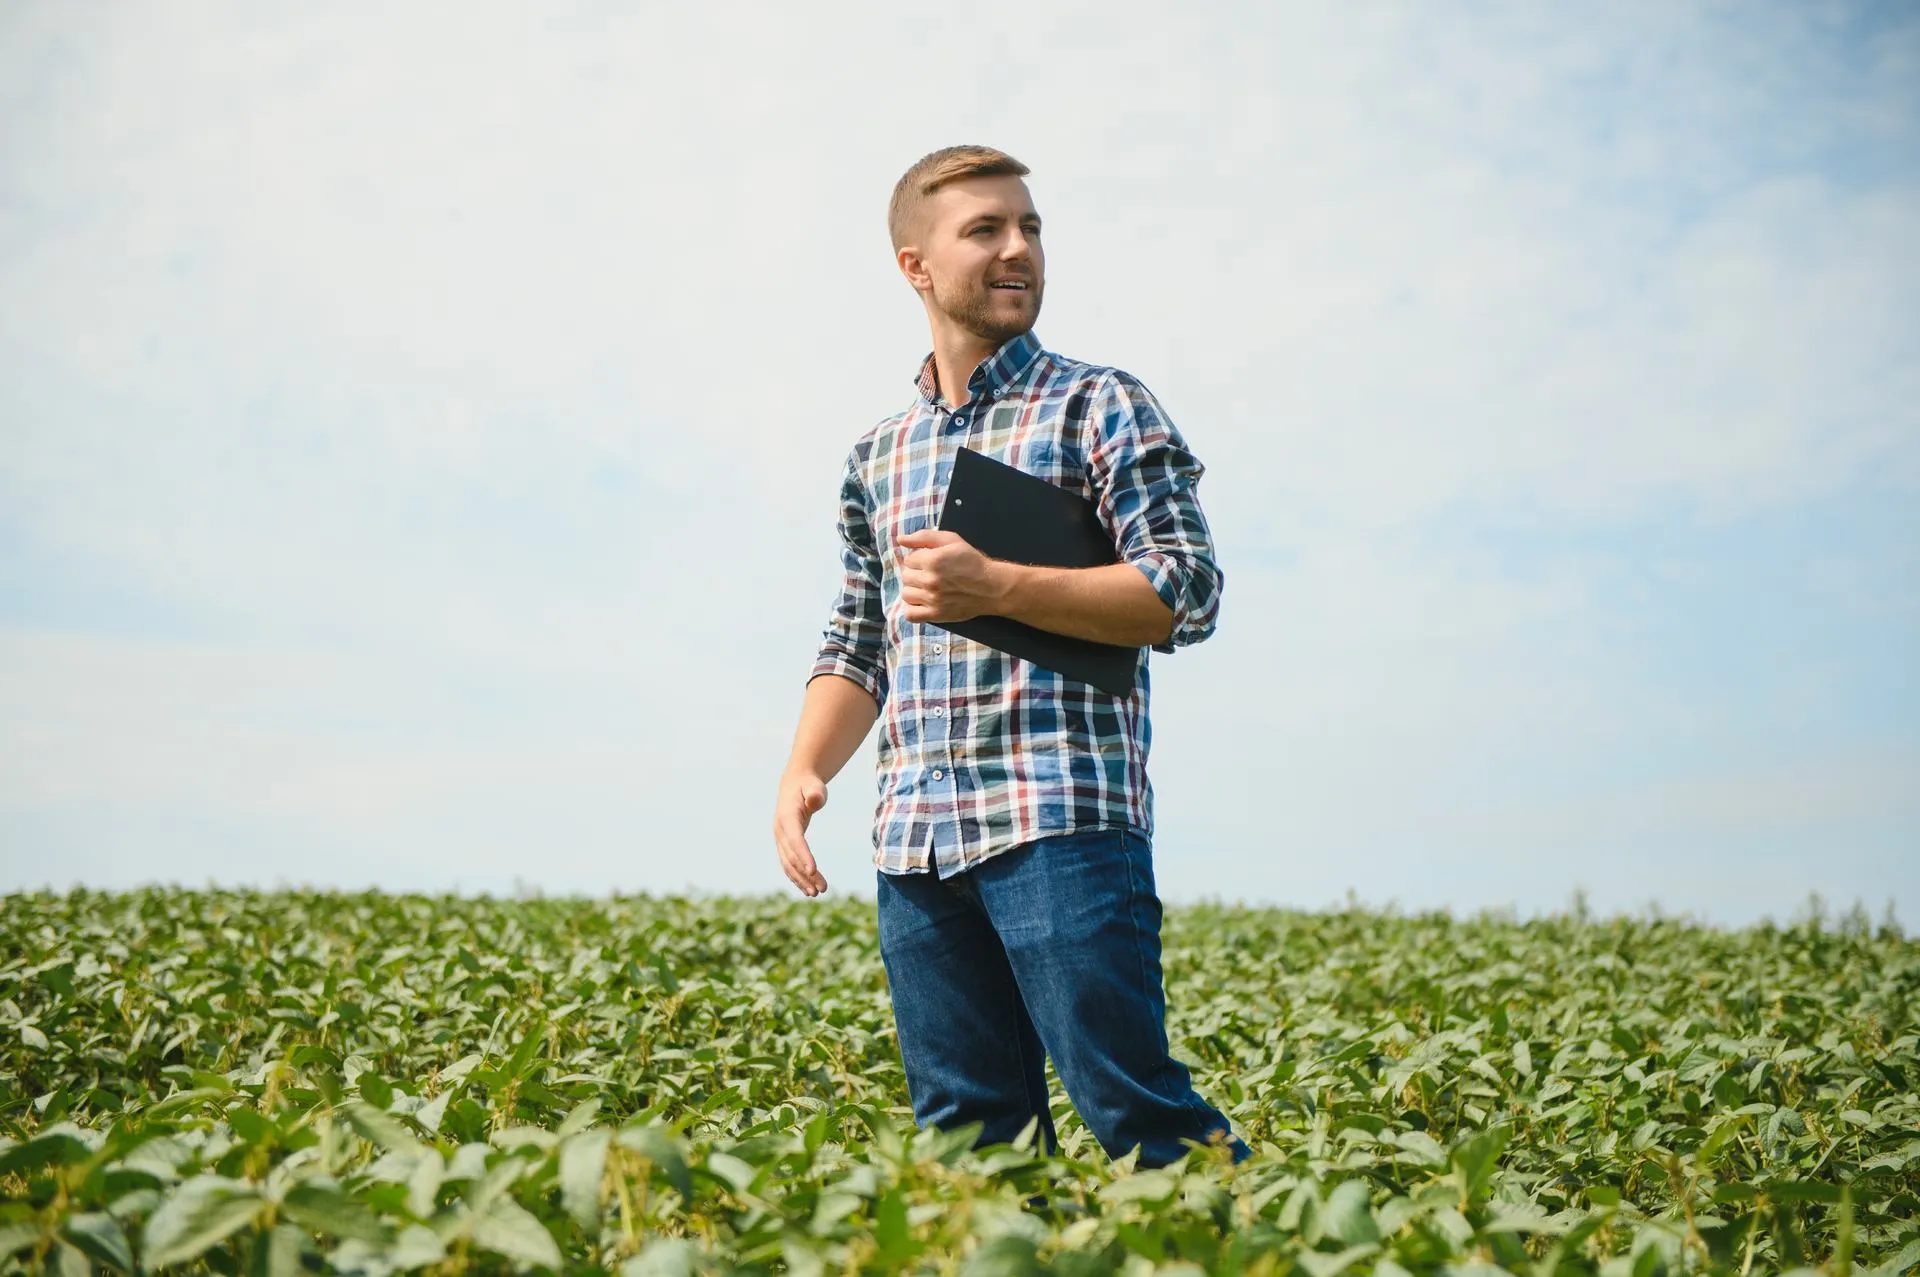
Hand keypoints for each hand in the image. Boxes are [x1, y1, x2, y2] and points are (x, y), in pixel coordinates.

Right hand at [773, 769, 829, 896]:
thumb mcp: (814, 785)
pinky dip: (797, 877)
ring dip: (802, 880)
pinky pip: (789, 864)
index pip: (795, 839)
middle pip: (792, 856)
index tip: (813, 870)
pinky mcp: (785, 845)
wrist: (795, 784)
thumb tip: (815, 800)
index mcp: (787, 817)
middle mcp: (780, 831)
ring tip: (817, 893)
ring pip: (789, 864)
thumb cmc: (808, 785)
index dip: (803, 855)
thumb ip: (815, 793)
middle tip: (822, 890)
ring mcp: (780, 839)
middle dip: (805, 874)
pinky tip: (809, 889)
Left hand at [896, 529, 1007, 623]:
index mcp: (932, 560)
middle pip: (906, 576)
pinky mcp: (936, 615)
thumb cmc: (972, 561)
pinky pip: (910, 614)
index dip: (919, 559)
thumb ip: (923, 537)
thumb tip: (900, 539)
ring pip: (906, 594)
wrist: (991, 587)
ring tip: (927, 588)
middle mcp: (930, 580)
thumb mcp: (951, 540)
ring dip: (914, 590)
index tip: (932, 562)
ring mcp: (932, 599)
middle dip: (916, 573)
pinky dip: (912, 609)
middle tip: (931, 574)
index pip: (909, 559)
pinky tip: (922, 602)